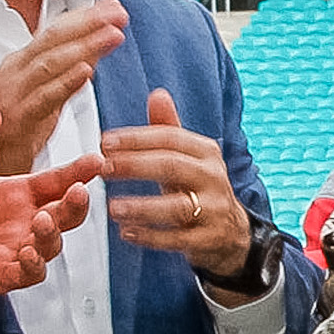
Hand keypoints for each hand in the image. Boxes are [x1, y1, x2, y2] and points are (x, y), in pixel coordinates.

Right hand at [0, 0, 125, 175]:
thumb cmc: (19, 129)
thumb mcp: (48, 93)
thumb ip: (70, 69)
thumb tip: (97, 45)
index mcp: (21, 63)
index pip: (55, 31)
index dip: (85, 16)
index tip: (115, 5)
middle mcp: (15, 72)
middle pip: (53, 40)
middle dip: (88, 23)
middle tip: (118, 13)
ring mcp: (13, 94)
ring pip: (50, 63)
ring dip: (84, 46)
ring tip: (113, 34)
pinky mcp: (17, 119)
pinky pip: (43, 98)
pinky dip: (66, 82)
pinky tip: (87, 71)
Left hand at [0, 152, 100, 324]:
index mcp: (20, 195)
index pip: (57, 181)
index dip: (78, 172)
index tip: (96, 161)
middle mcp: (25, 222)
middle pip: (66, 213)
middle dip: (77, 203)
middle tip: (77, 192)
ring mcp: (18, 249)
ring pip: (53, 244)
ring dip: (53, 233)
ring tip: (42, 221)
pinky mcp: (3, 275)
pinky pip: (31, 273)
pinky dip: (34, 264)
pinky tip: (27, 253)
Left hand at [102, 88, 261, 284]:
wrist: (231, 231)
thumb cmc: (198, 188)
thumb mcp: (187, 157)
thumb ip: (168, 128)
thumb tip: (158, 94)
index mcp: (206, 153)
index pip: (171, 138)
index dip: (136, 139)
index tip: (105, 142)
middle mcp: (214, 178)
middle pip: (173, 166)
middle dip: (135, 166)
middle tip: (103, 168)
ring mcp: (214, 210)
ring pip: (177, 207)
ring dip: (142, 207)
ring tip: (112, 208)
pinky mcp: (209, 238)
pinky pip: (178, 239)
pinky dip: (151, 237)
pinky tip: (127, 233)